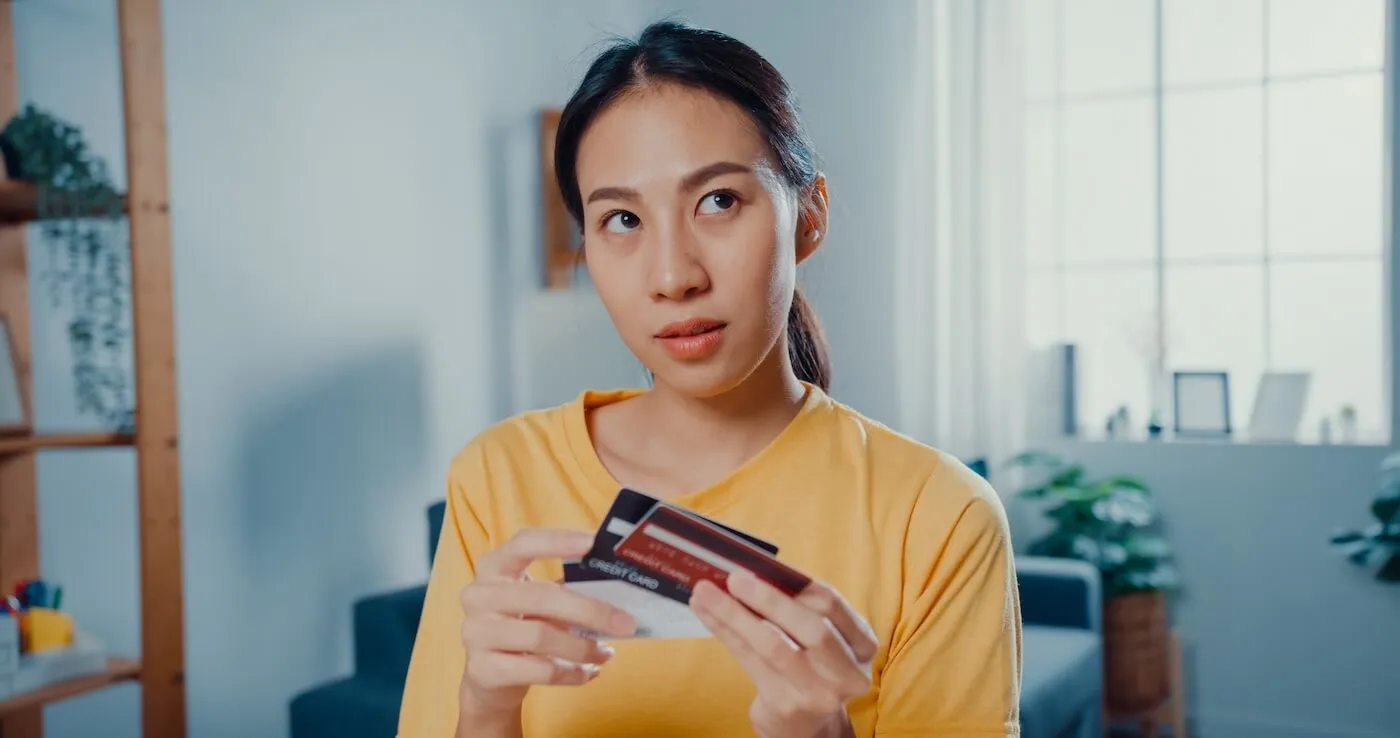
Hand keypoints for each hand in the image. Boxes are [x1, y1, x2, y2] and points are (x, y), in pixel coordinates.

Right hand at [457, 528, 637, 723]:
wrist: (487, 679)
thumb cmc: (521, 628)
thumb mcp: (538, 603)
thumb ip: (567, 588)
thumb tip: (619, 585)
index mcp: (493, 568)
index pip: (523, 544)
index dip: (557, 540)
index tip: (593, 542)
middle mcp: (478, 596)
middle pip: (541, 596)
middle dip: (589, 610)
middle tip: (625, 623)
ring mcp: (476, 633)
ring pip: (541, 635)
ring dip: (582, 647)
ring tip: (605, 652)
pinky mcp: (483, 670)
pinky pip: (540, 670)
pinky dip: (572, 672)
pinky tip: (588, 672)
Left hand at [690, 571, 877, 737]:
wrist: (804, 722)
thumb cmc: (809, 661)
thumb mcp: (820, 635)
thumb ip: (799, 605)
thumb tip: (752, 567)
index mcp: (862, 644)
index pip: (832, 604)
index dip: (799, 581)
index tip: (765, 563)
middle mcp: (848, 672)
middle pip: (811, 629)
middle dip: (770, 599)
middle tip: (734, 577)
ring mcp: (817, 693)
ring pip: (773, 645)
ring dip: (734, 614)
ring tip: (705, 592)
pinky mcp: (785, 704)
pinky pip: (749, 660)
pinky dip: (724, 632)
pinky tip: (705, 612)